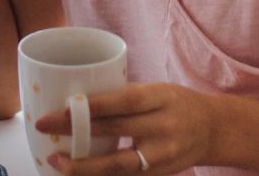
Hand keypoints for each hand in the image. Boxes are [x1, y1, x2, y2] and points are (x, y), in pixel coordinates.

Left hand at [35, 83, 216, 175]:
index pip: (124, 101)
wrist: (213, 131)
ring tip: (57, 162)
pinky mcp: (158, 175)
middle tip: (45, 127)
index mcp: (162, 98)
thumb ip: (126, 96)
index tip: (63, 106)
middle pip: (116, 130)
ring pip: (118, 164)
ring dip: (84, 166)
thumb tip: (80, 99)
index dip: (93, 105)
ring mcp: (162, 156)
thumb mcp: (158, 91)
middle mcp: (164, 128)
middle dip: (77, 130)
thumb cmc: (177, 105)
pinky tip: (78, 173)